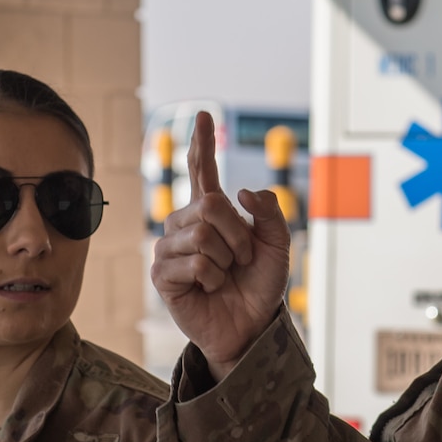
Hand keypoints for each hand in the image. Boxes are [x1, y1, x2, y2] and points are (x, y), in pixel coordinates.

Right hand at [150, 111, 292, 379]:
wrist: (251, 325)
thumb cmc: (259, 285)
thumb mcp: (278, 246)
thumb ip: (270, 213)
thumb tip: (243, 192)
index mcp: (211, 213)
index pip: (201, 171)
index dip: (202, 144)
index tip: (203, 115)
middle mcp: (185, 225)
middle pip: (208, 204)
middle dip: (237, 234)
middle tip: (242, 259)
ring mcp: (170, 249)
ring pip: (201, 234)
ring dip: (226, 258)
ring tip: (225, 275)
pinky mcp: (163, 276)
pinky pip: (193, 263)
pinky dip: (212, 276)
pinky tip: (210, 288)